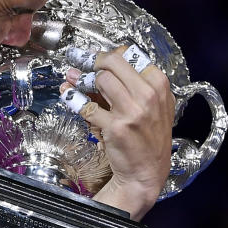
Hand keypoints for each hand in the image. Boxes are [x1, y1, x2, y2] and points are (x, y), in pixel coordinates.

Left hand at [63, 46, 174, 219]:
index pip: (130, 56)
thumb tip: (99, 65)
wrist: (146, 172)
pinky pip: (87, 106)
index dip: (108, 55)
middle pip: (112, 63)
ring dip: (81, 79)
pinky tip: (68, 96)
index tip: (96, 58)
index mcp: (159, 86)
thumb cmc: (148, 138)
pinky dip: (74, 100)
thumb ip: (132, 85)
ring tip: (71, 79)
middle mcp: (148, 96)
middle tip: (79, 62)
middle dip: (92, 61)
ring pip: (100, 80)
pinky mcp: (115, 127)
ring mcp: (132, 111)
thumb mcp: (153, 107)